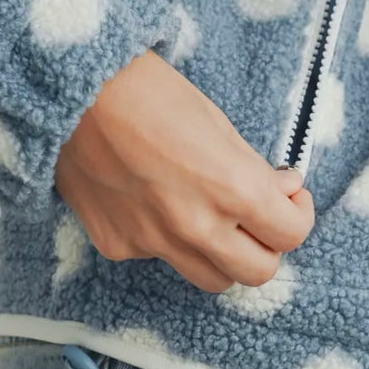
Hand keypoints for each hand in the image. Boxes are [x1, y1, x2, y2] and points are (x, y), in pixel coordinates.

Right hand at [55, 48, 314, 293]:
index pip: (290, 235)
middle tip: (257, 216)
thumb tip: (280, 190)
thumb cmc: (147, 90)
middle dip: (266, 245)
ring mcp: (153, 242)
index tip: (287, 197)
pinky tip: (151, 200)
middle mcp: (195, 228)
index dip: (297, 215)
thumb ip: (251, 167)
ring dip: (222, 256)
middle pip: (257, 272)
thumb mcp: (216, 121)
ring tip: (210, 217)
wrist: (70, 89)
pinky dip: (166, 239)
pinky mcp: (117, 244)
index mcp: (231, 189)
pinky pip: (157, 257)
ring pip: (210, 278)